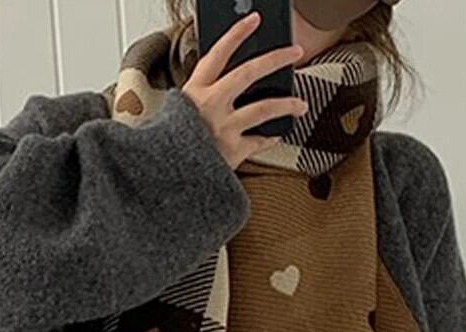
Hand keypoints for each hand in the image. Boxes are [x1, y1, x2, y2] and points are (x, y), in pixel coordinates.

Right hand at [182, 11, 307, 170]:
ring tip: (301, 105)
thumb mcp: (177, 113)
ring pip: (265, 107)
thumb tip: (227, 84)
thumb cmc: (170, 146)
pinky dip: (270, 138)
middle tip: (296, 51)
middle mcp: (211, 105)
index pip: (218, 53)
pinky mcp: (233, 151)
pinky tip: (277, 135)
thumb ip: (199, 98)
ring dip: (288, 104)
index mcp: (194, 91)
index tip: (254, 20)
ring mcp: (224, 128)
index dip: (237, 34)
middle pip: (249, 73)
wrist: (165, 178)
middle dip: (276, 58)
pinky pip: (259, 141)